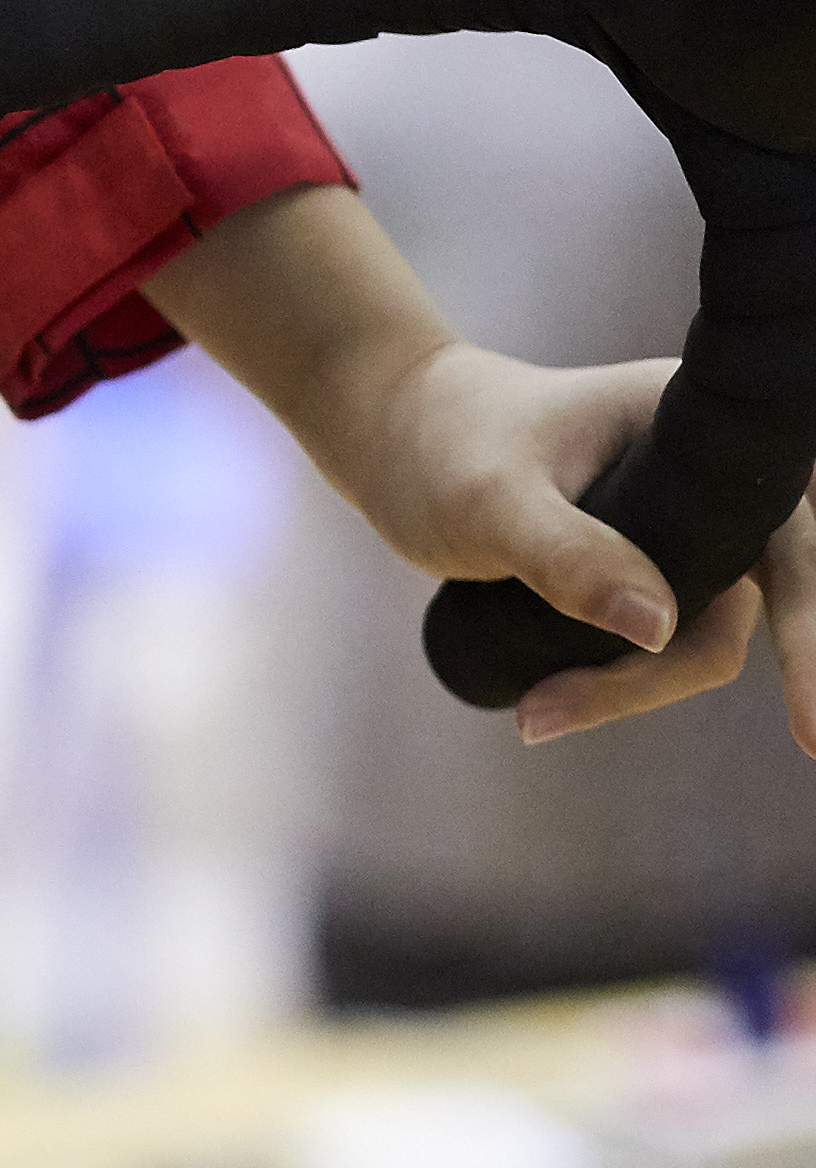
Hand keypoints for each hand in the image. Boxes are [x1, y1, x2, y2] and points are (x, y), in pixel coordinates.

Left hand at [332, 337, 815, 751]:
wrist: (393, 433)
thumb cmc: (439, 445)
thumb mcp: (490, 501)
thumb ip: (567, 556)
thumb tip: (660, 626)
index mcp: (703, 430)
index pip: (791, 544)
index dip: (809, 635)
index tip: (815, 737)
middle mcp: (712, 477)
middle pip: (739, 608)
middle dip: (657, 678)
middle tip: (539, 719)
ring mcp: (685, 524)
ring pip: (696, 636)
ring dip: (623, 687)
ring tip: (526, 712)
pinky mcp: (651, 564)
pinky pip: (660, 640)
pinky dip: (616, 679)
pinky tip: (544, 700)